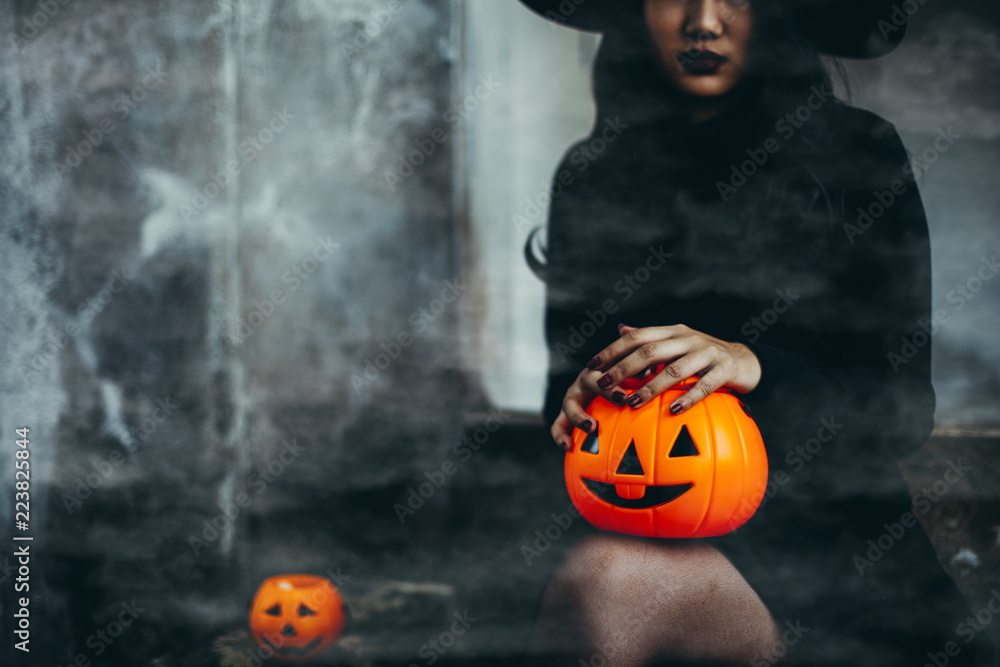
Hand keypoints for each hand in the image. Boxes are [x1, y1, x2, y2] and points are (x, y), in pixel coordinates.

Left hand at [550, 324, 760, 449]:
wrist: (745, 360)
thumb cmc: (703, 356)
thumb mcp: (676, 343)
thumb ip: (650, 339)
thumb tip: (620, 330)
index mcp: (672, 331)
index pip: (637, 337)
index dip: (613, 350)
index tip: (592, 365)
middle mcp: (687, 338)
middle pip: (650, 351)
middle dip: (623, 369)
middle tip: (603, 385)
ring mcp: (707, 353)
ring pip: (673, 369)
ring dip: (650, 388)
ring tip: (631, 403)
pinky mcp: (724, 370)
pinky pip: (704, 386)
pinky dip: (687, 398)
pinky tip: (671, 411)